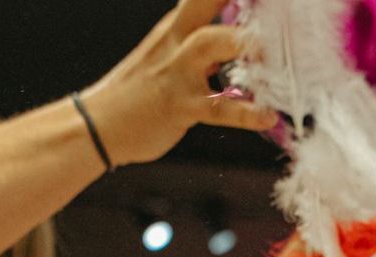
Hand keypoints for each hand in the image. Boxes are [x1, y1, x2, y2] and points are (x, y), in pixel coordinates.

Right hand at [81, 0, 276, 167]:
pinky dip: (246, 113)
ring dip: (242, 44)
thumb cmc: (142, 92)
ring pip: (208, 44)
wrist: (101, 124)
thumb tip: (241, 43)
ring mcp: (177, 72)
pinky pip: (218, 108)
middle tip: (274, 10)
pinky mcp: (180, 107)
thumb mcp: (170, 56)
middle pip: (202, 1)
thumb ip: (204, 47)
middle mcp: (176, 41)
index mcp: (176, 26)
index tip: (271, 2)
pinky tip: (267, 116)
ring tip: (274, 56)